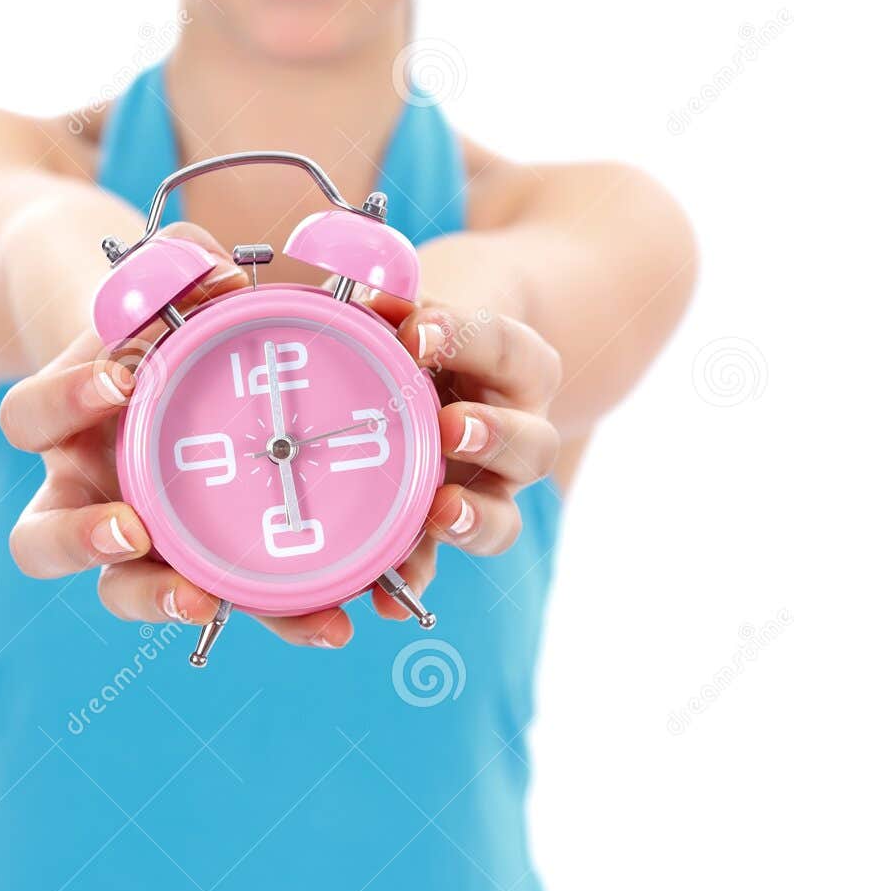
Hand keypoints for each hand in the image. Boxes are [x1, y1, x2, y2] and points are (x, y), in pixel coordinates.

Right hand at [0, 223, 359, 648]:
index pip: (28, 418)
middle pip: (41, 542)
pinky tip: (328, 619)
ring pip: (118, 591)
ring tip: (204, 602)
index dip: (63, 399)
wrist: (163, 373)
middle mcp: (77, 493)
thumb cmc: (156, 326)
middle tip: (133, 531)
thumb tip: (224, 278)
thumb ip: (181, 274)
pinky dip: (273, 613)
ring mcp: (131, 541)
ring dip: (157, 600)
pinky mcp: (199, 571)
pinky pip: (222, 601)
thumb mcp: (159, 291)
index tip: (119, 381)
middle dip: (83, 542)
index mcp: (58, 422)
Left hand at [324, 277, 562, 619]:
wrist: (435, 365)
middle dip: (493, 438)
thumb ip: (389, 305)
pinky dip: (411, 579)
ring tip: (438, 511)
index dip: (466, 337)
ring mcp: (485, 491)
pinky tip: (382, 595)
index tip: (418, 330)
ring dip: (470, 519)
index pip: (506, 348)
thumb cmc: (420, 329)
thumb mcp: (413, 305)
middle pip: (532, 447)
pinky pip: (435, 564)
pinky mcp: (440, 530)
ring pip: (501, 519)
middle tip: (451, 426)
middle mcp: (518, 434)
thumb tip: (358, 295)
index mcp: (518, 367)